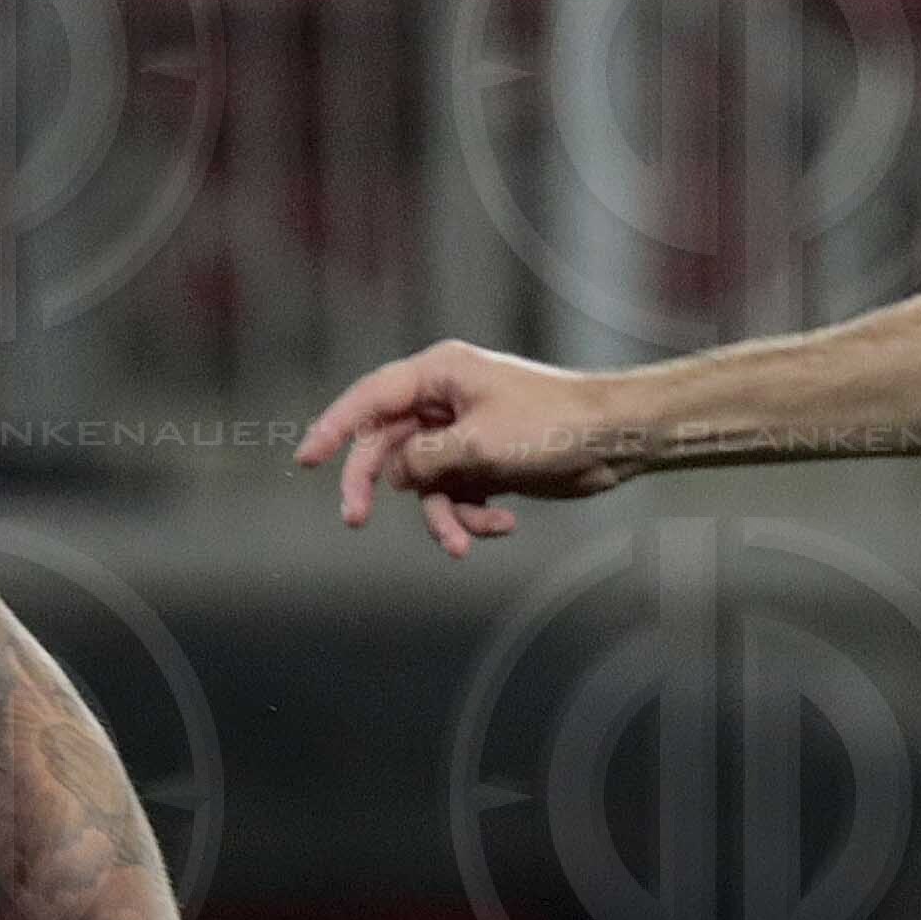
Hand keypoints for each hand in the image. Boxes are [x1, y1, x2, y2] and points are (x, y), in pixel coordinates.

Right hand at [292, 340, 625, 559]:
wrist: (614, 441)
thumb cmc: (553, 426)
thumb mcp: (480, 446)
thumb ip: (426, 460)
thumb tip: (391, 474)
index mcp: (440, 376)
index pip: (371, 399)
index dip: (334, 428)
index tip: (306, 459)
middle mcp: (446, 401)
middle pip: (388, 445)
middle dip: (376, 485)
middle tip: (353, 519)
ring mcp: (465, 434)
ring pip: (424, 482)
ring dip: (442, 515)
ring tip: (462, 543)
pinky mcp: (486, 464)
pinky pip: (458, 496)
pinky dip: (473, 517)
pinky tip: (504, 526)